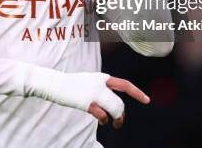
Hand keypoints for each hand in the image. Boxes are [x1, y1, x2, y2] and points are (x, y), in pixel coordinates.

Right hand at [25, 66, 149, 129]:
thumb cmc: (70, 85)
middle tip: (120, 122)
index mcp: (102, 78)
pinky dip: (104, 120)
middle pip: (120, 102)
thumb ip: (101, 89)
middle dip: (122, 114)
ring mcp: (93, 93)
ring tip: (113, 123)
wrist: (53, 83)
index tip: (147, 100)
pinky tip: (102, 121)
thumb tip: (112, 105)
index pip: (124, 84)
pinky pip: (102, 114)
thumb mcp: (88, 82)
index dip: (137, 92)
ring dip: (117, 119)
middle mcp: (100, 84)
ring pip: (115, 108)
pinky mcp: (86, 102)